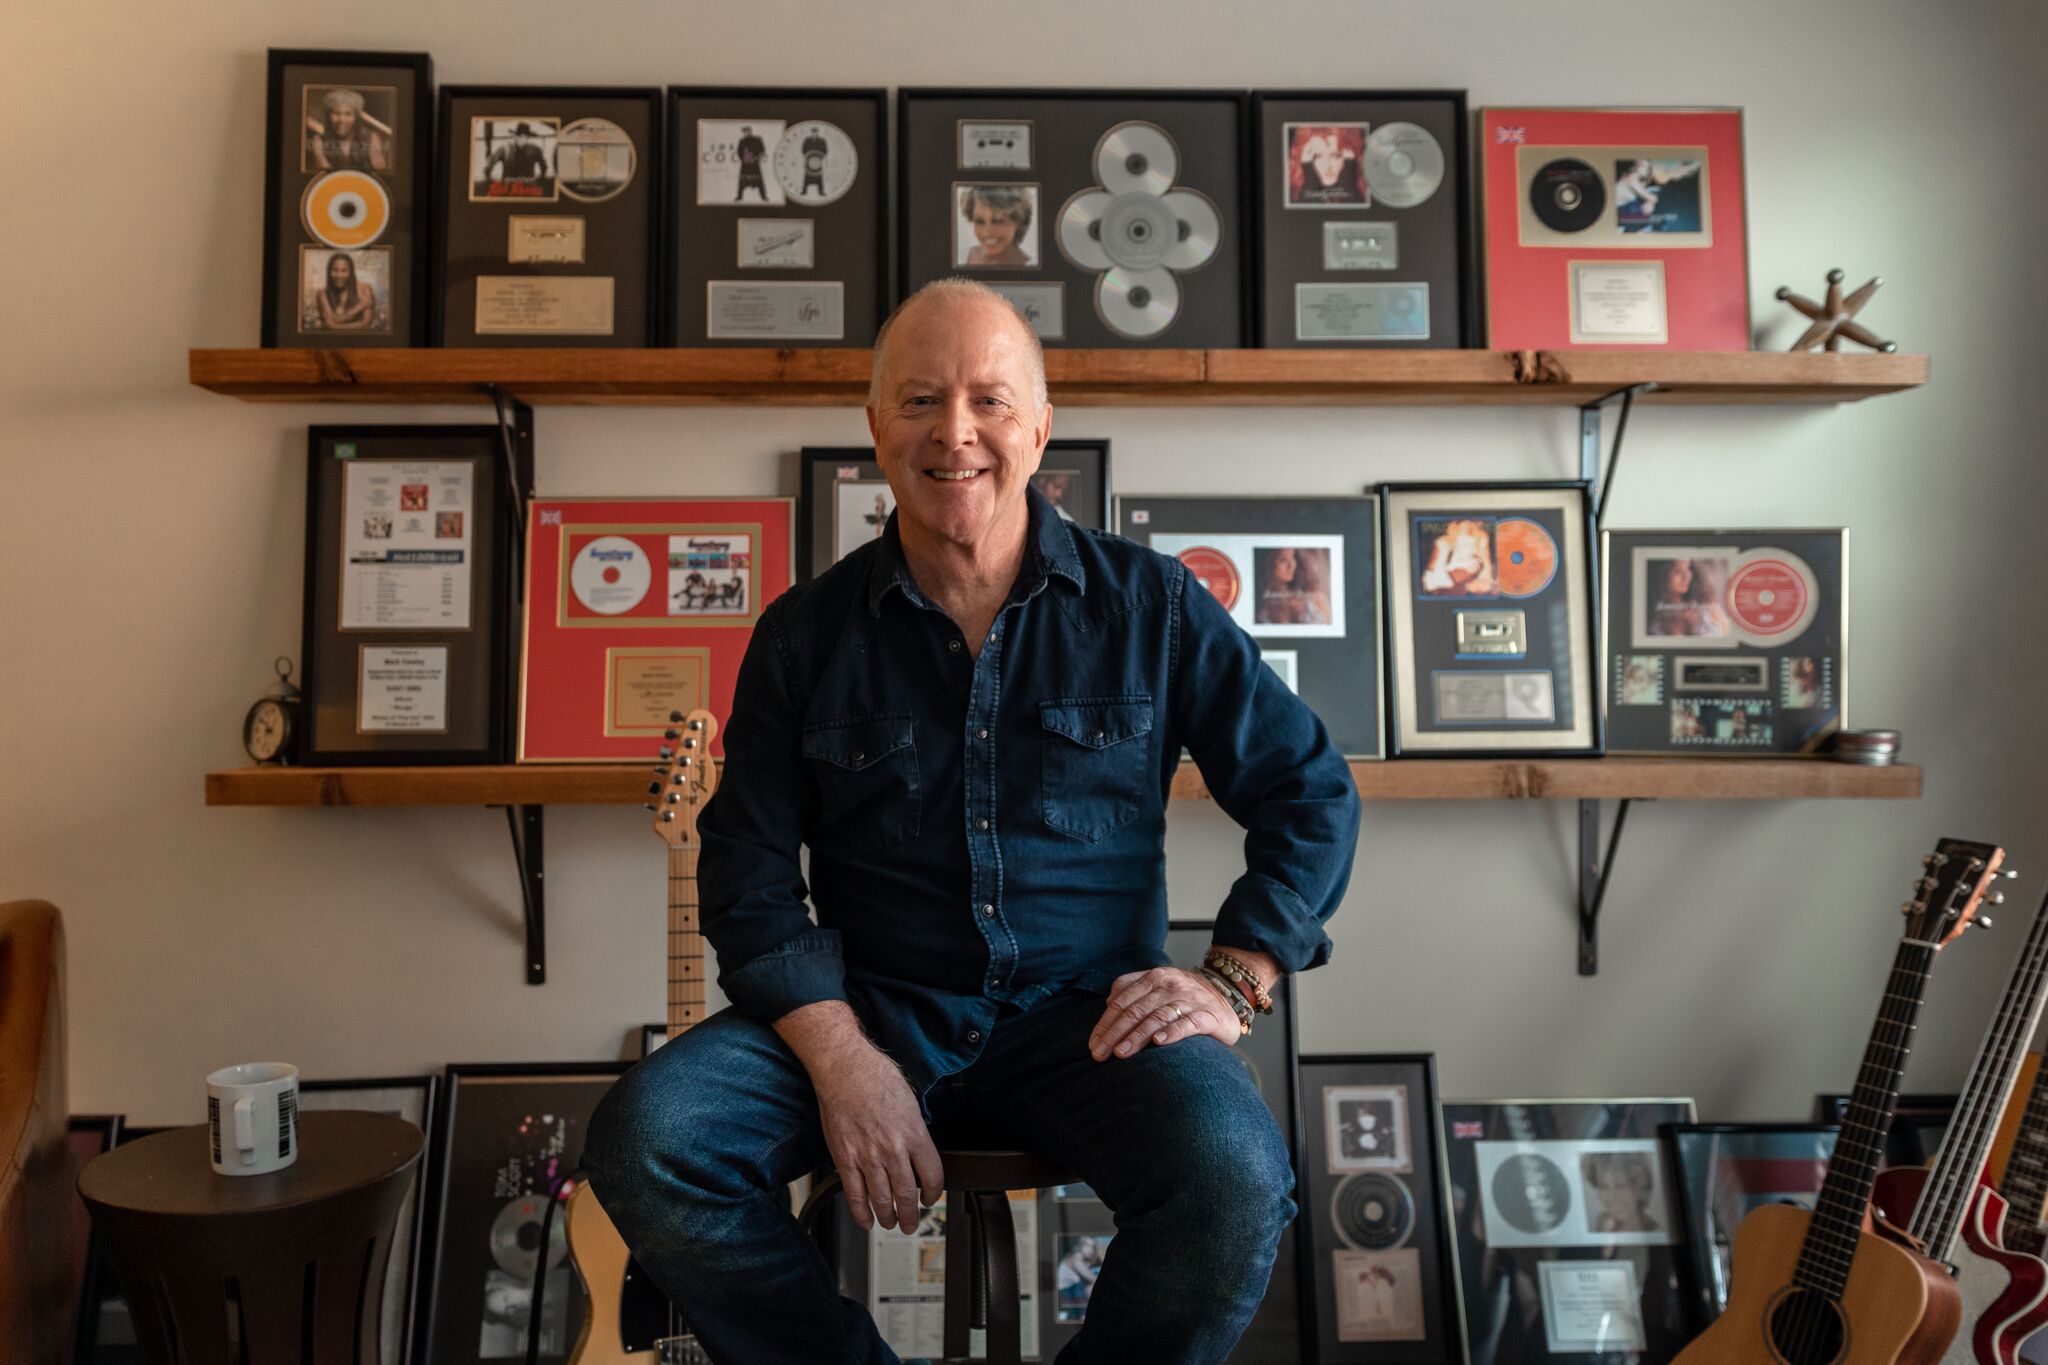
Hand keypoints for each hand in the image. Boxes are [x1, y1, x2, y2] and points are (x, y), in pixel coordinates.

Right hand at [811, 1035, 944, 1233]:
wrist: (844, 1068)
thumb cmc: (877, 1076)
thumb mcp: (910, 1102)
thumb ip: (915, 1131)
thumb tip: (918, 1153)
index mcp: (914, 1134)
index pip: (932, 1176)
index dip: (933, 1193)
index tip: (930, 1198)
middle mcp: (893, 1149)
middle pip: (908, 1195)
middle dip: (912, 1215)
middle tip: (912, 1223)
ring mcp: (867, 1156)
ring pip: (882, 1200)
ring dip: (889, 1217)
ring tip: (892, 1223)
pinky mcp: (844, 1158)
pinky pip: (855, 1194)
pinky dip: (861, 1212)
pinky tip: (866, 1220)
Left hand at [1088, 966, 1238, 1061]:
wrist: (1228, 994)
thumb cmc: (1185, 995)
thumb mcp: (1159, 984)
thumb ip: (1132, 987)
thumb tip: (1109, 1002)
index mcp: (1154, 978)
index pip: (1123, 1001)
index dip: (1105, 1023)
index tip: (1093, 1044)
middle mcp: (1170, 986)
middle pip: (1136, 1011)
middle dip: (1114, 1034)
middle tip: (1100, 1054)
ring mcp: (1190, 1000)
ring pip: (1158, 1017)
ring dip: (1137, 1036)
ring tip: (1122, 1053)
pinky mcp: (1208, 1016)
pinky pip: (1188, 1024)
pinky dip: (1172, 1032)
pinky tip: (1159, 1043)